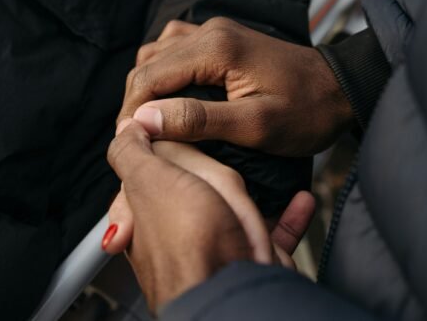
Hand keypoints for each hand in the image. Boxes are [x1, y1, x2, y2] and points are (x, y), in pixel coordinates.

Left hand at [103, 137, 315, 268]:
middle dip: (218, 176)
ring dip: (254, 194)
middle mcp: (176, 236)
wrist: (235, 298)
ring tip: (261, 185)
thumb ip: (131, 154)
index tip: (186, 137)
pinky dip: (288, 215)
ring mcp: (215, 249)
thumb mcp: (150, 180)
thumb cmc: (190, 244)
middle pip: (201, 183)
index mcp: (144, 218)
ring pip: (237, 206)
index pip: (152, 171)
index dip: (170, 152)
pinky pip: (274, 232)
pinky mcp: (250, 262)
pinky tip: (300, 199)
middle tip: (219, 183)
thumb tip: (126, 128)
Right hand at [117, 18, 353, 156]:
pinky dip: (162, 75)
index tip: (128, 148)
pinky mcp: (220, 39)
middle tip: (136, 144)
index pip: (148, 77)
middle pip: (147, 65)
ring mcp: (214, 31)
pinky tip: (169, 102)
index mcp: (215, 48)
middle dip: (134, 104)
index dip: (130, 113)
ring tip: (149, 128)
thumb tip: (144, 121)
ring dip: (146, 89)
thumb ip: (199, 121)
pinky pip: (174, 51)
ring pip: (157, 56)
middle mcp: (209, 31)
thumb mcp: (255, 126)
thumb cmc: (306, 113)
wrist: (342, 90)